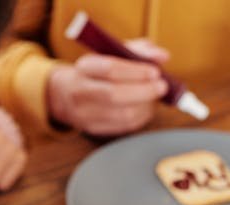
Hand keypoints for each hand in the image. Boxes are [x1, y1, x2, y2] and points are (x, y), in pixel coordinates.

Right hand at [47, 40, 168, 135]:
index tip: (155, 71)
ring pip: (122, 114)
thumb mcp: (112, 52)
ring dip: (146, 105)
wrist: (67, 93)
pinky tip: (146, 107)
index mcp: (84, 67)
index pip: (110, 69)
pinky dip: (141, 117)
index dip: (136, 71)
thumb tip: (162, 56)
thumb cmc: (97, 70)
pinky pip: (123, 126)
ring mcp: (84, 113)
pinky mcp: (93, 128)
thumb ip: (138, 51)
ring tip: (154, 96)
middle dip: (144, 91)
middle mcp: (80, 91)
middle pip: (114, 95)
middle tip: (161, 86)